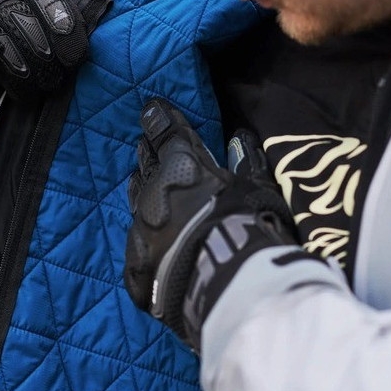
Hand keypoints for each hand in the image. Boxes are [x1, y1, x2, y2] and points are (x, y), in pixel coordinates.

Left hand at [124, 98, 302, 350]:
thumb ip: (246, 164)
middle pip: (146, 166)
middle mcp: (153, 193)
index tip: (151, 108)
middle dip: (146, 154)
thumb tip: (242, 137)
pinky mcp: (135, 268)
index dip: (159, 119)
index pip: (166, 133)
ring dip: (139, 190)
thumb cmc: (245, 225)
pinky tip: (143, 242)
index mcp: (181, 165)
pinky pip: (137, 249)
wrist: (222, 283)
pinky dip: (143, 242)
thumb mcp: (255, 188)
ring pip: (135, 203)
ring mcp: (139, 231)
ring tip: (136, 180)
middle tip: (142, 146)